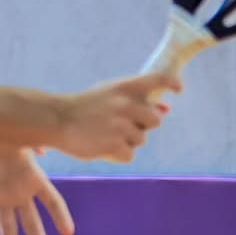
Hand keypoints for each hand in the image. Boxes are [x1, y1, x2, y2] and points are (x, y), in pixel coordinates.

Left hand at [0, 144, 73, 234]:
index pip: (52, 201)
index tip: (68, 233)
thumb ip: (32, 145)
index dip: (60, 216)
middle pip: (32, 220)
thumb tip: (41, 151)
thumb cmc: (1, 129)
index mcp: (34, 178)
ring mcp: (2, 195)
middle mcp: (20, 191)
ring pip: (7, 225)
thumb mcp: (20, 137)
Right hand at [53, 72, 181, 162]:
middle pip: (155, 121)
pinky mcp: (114, 145)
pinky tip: (102, 146)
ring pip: (141, 140)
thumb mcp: (110, 95)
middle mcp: (126, 104)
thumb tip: (166, 110)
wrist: (57, 120)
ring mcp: (121, 125)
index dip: (173, 83)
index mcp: (125, 86)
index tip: (178, 90)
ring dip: (127, 141)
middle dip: (143, 126)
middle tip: (121, 125)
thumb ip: (137, 101)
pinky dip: (118, 155)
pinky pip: (130, 155)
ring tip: (105, 134)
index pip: (160, 79)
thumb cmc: (86, 108)